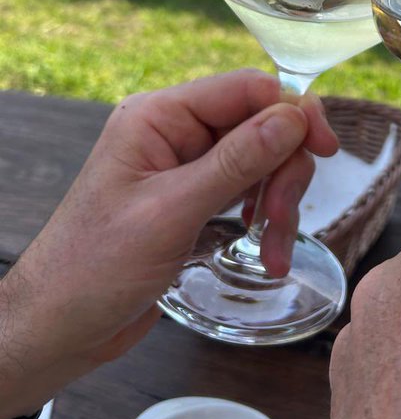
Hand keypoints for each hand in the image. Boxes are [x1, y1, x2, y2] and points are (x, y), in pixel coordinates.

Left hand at [0, 69, 337, 418]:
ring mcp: (186, 166)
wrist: (57, 330)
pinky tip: (265, 252)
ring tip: (271, 252)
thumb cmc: (94, 269)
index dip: (292, 111)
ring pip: (262, 161)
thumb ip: (236, 161)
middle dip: (282, 172)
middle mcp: (174, 132)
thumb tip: (294, 116)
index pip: (245, 88)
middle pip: (261, 126)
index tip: (326, 148)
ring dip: (277, 204)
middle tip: (279, 222)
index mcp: (158, 116)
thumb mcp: (171, 212)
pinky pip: (248, 191)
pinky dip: (264, 219)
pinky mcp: (194, 200)